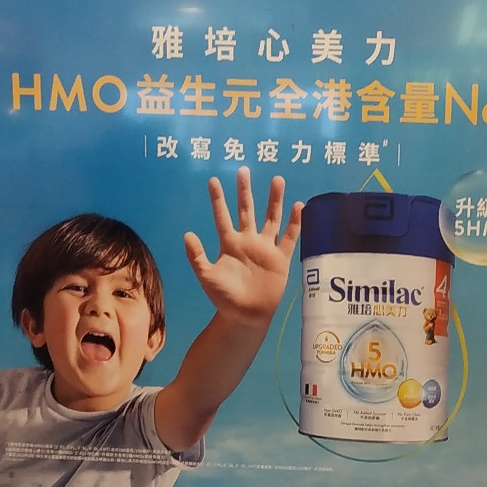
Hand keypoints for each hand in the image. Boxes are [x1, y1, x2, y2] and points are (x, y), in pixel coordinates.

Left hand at [183, 168, 302, 326]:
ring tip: (277, 179)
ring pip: (271, 218)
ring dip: (274, 200)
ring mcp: (265, 248)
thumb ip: (196, 256)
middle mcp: (248, 241)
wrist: (246, 316)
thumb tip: (187, 234)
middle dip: (245, 191)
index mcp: (229, 243)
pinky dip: (295, 223)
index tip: (213, 180)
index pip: (222, 216)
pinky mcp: (280, 258)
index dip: (218, 199)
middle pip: (247, 210)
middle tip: (243, 170)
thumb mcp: (206, 276)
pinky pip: (289, 237)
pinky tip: (298, 206)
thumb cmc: (224, 298)